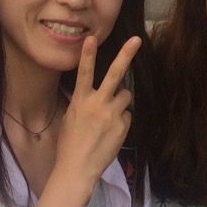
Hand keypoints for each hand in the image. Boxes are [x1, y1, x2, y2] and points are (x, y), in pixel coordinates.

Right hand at [54, 35, 139, 188]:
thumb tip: (95, 96)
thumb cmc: (69, 144)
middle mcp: (97, 103)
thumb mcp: (70, 118)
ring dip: (121, 102)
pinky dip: (122, 121)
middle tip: (136, 40)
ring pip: (126, 95)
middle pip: (114, 74)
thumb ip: (83, 103)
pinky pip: (128, 116)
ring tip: (109, 118)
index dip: (87, 54)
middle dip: (126, 55)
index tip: (91, 38)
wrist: (77, 168)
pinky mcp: (123, 126)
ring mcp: (112, 114)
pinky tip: (112, 133)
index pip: (83, 73)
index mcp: (80, 100)